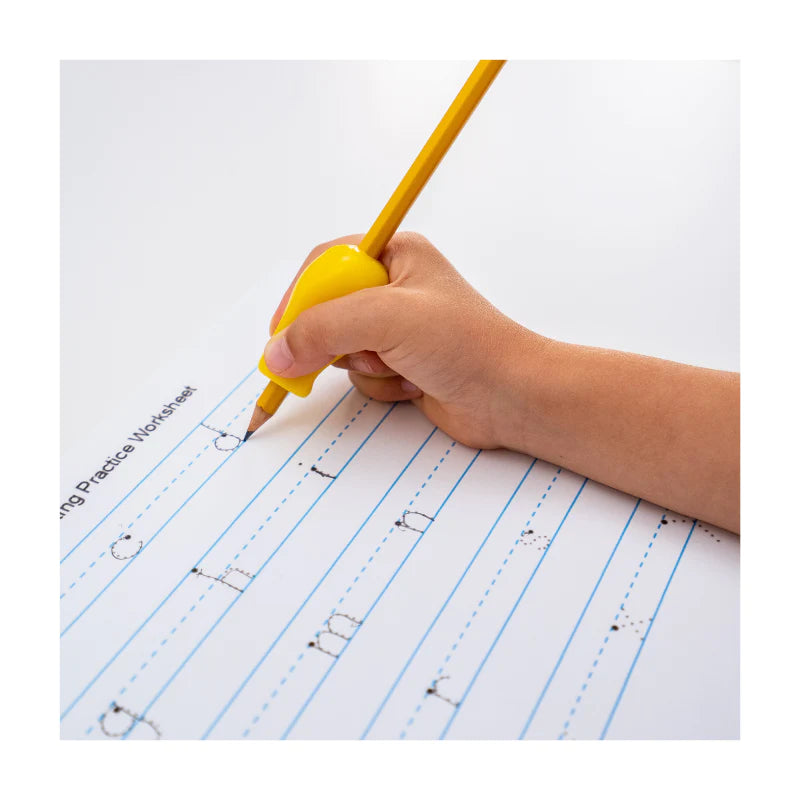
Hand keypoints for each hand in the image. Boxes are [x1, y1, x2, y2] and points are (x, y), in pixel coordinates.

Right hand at [264, 232, 546, 448]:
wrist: (510, 396)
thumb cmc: (467, 343)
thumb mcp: (387, 320)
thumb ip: (324, 329)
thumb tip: (278, 351)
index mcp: (394, 256)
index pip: (325, 266)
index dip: (299, 298)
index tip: (281, 331)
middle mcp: (393, 289)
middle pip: (327, 310)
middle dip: (332, 340)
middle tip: (329, 360)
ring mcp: (396, 330)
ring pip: (341, 349)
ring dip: (363, 366)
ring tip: (399, 366)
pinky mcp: (401, 364)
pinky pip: (361, 375)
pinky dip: (380, 385)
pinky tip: (412, 384)